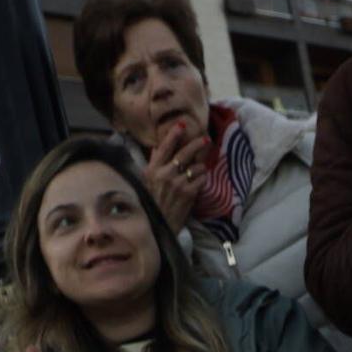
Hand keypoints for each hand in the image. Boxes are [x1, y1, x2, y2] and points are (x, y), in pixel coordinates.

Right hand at [143, 118, 207, 232]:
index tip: (182, 124)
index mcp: (152, 170)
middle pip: (184, 153)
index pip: (164, 147)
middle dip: (197, 144)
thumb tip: (156, 148)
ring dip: (201, 165)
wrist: (157, 227)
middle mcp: (165, 175)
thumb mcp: (145, 182)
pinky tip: (201, 179)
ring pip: (196, 167)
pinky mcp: (189, 195)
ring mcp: (178, 184)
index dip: (174, 134)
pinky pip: (201, 180)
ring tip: (202, 166)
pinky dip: (203, 178)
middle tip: (206, 139)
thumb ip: (153, 164)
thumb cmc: (149, 204)